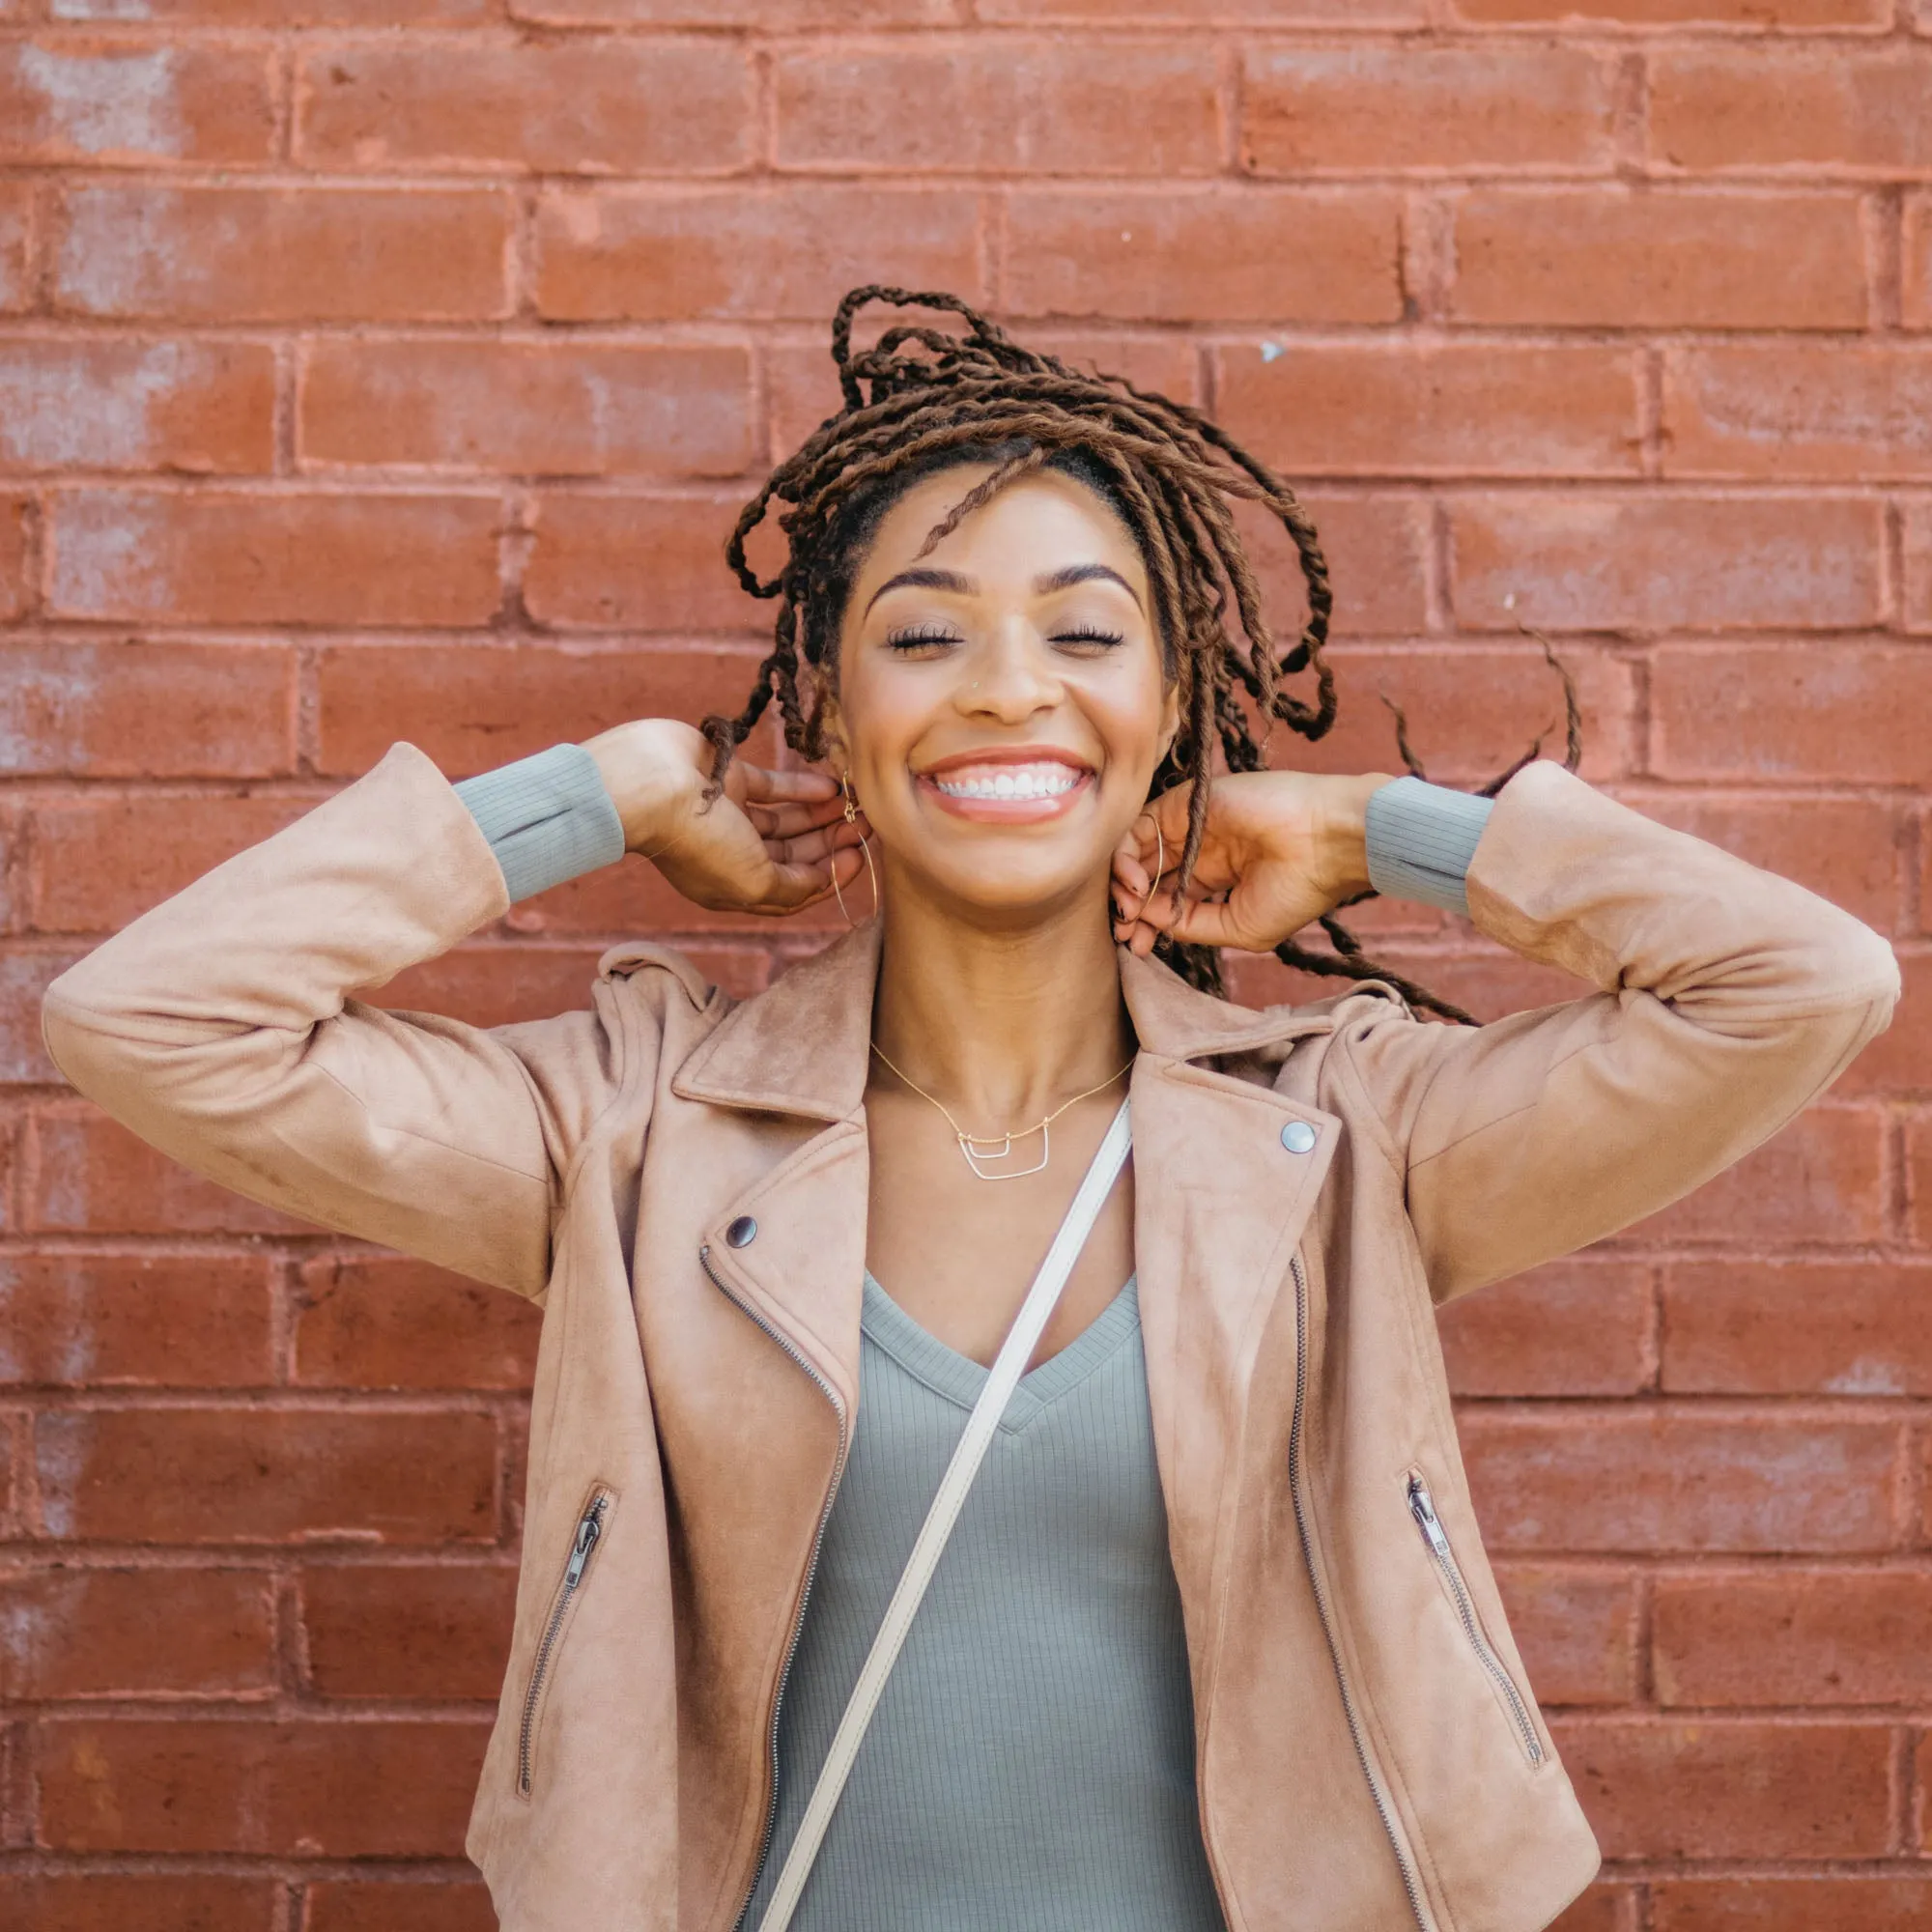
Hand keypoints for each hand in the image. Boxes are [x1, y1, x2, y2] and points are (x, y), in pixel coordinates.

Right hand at [583, 720, 867, 916]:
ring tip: (859, 802)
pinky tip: (831, 784)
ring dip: (823, 813)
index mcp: (733, 889)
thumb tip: (824, 880)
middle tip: (870, 824)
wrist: (650, 784)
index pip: (792, 890)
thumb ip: (793, 888)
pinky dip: (801, 787)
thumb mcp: (754, 882)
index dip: (829, 877)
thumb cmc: (699, 841)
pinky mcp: (727, 779)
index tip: (861, 856)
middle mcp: (732, 855)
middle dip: (832, 842)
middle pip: (794, 854)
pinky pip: (772, 787)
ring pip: (787, 820)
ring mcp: (729, 816)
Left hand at [1111, 770, 1389, 956]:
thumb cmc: (1296, 890)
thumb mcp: (1240, 928)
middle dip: (1129, 907)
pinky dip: (1128, 854)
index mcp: (1216, 877)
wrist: (1327, 844)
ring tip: (1130, 910)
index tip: (1136, 948)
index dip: (1146, 923)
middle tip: (1125, 932)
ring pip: (1138, 851)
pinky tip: (1139, 883)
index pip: (1165, 898)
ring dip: (1124, 883)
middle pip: (1147, 875)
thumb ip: (1191, 925)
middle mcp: (1200, 849)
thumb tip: (1148, 920)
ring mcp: (1192, 825)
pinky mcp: (1187, 803)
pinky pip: (1141, 825)